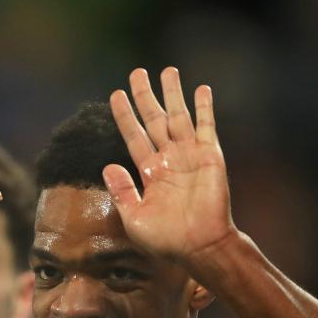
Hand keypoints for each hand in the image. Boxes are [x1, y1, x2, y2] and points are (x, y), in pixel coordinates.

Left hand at [106, 67, 235, 262]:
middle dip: (145, 96)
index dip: (124, 115)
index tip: (115, 95)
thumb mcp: (133, 218)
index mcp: (149, 172)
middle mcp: (168, 159)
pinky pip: (206, 126)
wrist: (199, 246)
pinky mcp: (209, 156)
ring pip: (178, 116)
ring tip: (167, 71)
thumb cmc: (166, 239)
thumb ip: (121, 191)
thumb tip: (108, 165)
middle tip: (136, 73)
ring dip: (173, 93)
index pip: (133, 136)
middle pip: (153, 119)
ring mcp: (189, 155)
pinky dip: (204, 107)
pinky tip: (200, 89)